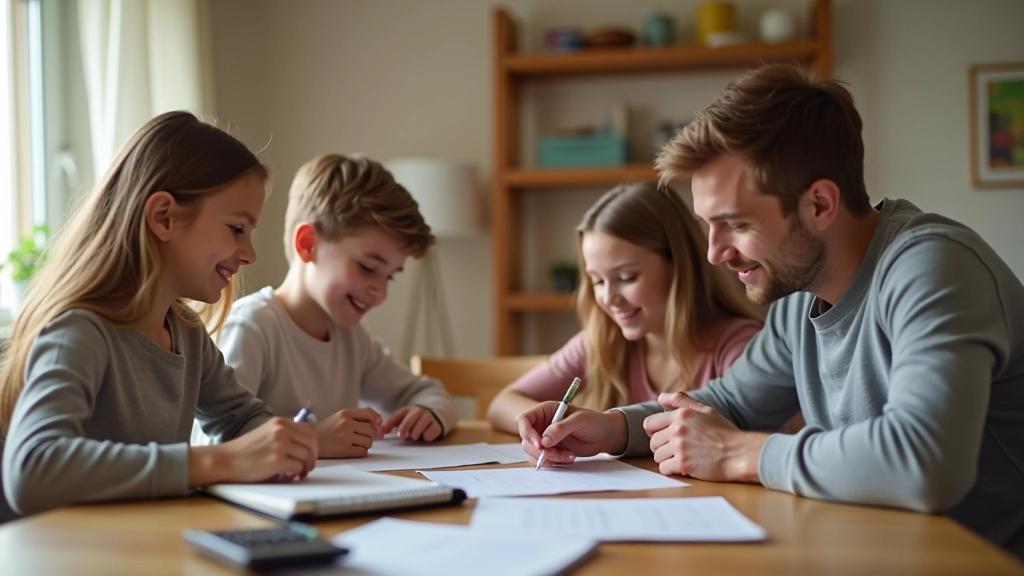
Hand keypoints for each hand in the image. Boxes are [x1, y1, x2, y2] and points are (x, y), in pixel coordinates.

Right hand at [196, 417, 317, 484]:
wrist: (224, 460)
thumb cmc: (244, 451)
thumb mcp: (266, 433)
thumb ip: (284, 434)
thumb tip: (305, 445)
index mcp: (280, 422)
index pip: (309, 430)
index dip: (313, 445)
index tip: (309, 455)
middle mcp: (281, 430)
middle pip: (311, 443)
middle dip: (312, 457)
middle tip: (307, 468)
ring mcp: (280, 444)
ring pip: (307, 456)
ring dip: (304, 467)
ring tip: (296, 473)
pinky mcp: (277, 460)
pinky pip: (298, 467)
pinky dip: (296, 474)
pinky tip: (287, 477)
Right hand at [316, 407, 384, 457]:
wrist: (311, 441)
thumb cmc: (327, 429)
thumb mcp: (340, 417)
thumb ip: (357, 417)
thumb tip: (378, 424)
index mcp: (345, 413)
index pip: (369, 413)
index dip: (377, 419)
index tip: (377, 425)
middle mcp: (346, 424)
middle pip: (371, 430)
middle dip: (369, 435)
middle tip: (360, 437)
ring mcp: (345, 437)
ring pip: (369, 442)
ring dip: (365, 444)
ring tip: (355, 443)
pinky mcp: (345, 450)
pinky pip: (363, 452)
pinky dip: (360, 452)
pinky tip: (352, 449)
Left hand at [381, 406, 442, 441]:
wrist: (432, 417)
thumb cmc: (413, 421)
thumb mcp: (401, 420)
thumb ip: (390, 425)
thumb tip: (381, 432)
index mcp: (407, 410)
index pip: (398, 415)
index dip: (391, 423)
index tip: (385, 432)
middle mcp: (419, 412)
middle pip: (412, 417)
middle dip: (405, 426)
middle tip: (400, 435)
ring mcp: (429, 418)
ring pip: (422, 424)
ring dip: (416, 432)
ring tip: (414, 436)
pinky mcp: (437, 426)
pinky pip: (432, 431)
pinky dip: (427, 436)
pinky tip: (425, 436)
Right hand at [515, 401, 626, 467]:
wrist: (604, 435)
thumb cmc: (593, 421)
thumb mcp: (579, 420)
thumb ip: (561, 428)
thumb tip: (544, 441)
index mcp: (545, 411)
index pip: (524, 420)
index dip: (527, 433)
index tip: (540, 445)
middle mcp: (542, 425)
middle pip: (527, 440)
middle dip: (541, 450)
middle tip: (558, 453)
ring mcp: (545, 440)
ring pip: (534, 453)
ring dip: (549, 458)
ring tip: (569, 456)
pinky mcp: (551, 452)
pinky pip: (543, 460)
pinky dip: (553, 463)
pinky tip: (569, 458)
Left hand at [643, 392, 766, 481]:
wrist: (739, 453)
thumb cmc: (725, 432)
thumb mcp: (706, 410)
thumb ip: (682, 401)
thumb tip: (660, 398)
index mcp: (681, 415)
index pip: (649, 423)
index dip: (654, 432)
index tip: (663, 438)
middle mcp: (678, 429)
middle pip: (653, 442)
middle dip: (661, 447)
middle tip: (675, 451)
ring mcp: (680, 447)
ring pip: (657, 456)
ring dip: (666, 459)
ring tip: (681, 458)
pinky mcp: (683, 464)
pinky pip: (664, 468)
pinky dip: (671, 470)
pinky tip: (682, 467)